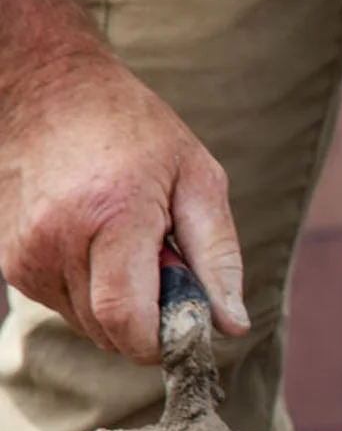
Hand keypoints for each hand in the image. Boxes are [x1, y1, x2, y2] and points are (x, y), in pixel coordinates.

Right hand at [0, 50, 246, 361]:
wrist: (48, 88)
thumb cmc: (136, 131)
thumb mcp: (198, 178)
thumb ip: (219, 258)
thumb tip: (231, 326)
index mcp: (112, 216)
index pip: (127, 320)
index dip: (161, 342)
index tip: (188, 328)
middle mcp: (57, 239)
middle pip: (110, 331)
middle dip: (149, 320)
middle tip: (164, 267)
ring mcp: (25, 252)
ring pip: (88, 325)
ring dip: (120, 306)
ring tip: (129, 247)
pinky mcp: (10, 262)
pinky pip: (64, 306)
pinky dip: (92, 293)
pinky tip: (98, 246)